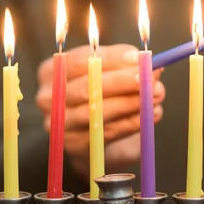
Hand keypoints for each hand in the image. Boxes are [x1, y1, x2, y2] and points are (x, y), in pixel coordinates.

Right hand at [36, 44, 164, 179]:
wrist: (95, 138)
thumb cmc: (102, 96)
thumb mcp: (110, 74)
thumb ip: (124, 65)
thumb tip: (148, 60)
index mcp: (52, 71)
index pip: (81, 60)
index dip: (112, 58)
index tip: (139, 58)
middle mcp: (48, 97)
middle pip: (86, 87)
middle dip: (122, 82)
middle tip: (151, 78)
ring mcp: (59, 124)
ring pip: (96, 112)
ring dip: (131, 103)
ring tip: (156, 96)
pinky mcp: (75, 146)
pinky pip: (106, 133)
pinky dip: (132, 123)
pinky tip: (151, 114)